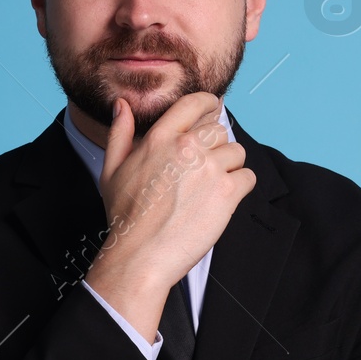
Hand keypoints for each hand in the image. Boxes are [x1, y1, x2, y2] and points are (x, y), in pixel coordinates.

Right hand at [87, 92, 254, 339]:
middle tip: (205, 168)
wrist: (140, 256)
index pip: (195, 104)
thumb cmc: (125, 216)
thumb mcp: (112, 170)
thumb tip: (122, 106)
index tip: (212, 110)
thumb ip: (120, 133)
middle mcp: (188, 148)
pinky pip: (248, 177)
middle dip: (215, 146)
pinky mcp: (228, 193)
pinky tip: (222, 199)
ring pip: (237, 152)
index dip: (208, 105)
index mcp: (160, 138)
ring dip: (229, 167)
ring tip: (211, 187)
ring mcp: (210, 169)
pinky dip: (240, 187)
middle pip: (219, 129)